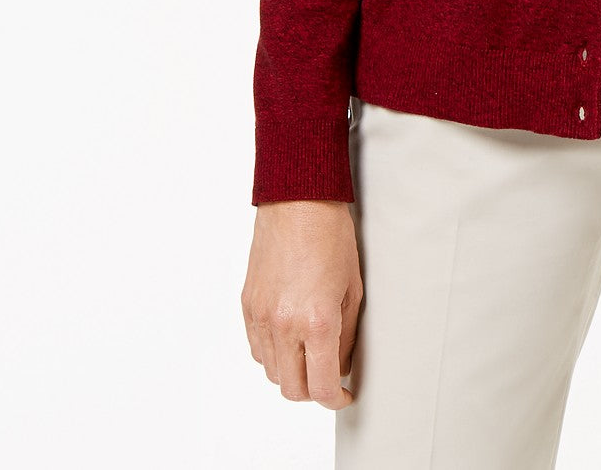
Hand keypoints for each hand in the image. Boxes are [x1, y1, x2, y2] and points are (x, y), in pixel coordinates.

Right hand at [241, 200, 363, 407]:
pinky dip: (273, 353)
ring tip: (310, 353)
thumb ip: (346, 335)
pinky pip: (256, 348)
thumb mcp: (353, 288)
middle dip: (313, 391)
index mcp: (317, 321)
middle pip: (292, 389)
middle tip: (328, 378)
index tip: (343, 396)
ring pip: (271, 372)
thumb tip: (341, 365)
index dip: (335, 400)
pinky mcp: (247, 305)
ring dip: (292, 372)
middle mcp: (284, 324)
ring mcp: (261, 316)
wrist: (298, 202)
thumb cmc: (332, 236)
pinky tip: (290, 336)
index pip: (321, 386)